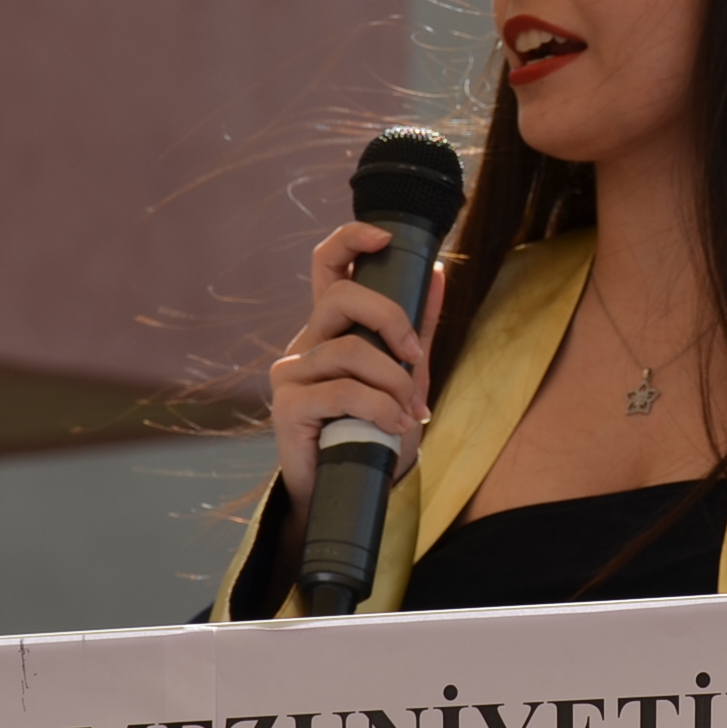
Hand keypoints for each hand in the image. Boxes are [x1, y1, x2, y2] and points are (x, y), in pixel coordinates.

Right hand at [269, 222, 446, 519]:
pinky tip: (394, 426)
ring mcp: (291, 372)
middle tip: (414, 356)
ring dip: (392, 381)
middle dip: (390, 318)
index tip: (385, 237)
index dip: (350, 240)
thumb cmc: (373, 430)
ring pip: (348, 350)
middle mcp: (305, 342)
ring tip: (409, 411)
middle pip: (339, 298)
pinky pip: (341, 391)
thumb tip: (438, 273)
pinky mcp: (288, 405)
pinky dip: (379, 408)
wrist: (348, 491)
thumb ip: (416, 329)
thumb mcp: (404, 375)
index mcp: (330, 327)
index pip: (327, 265)